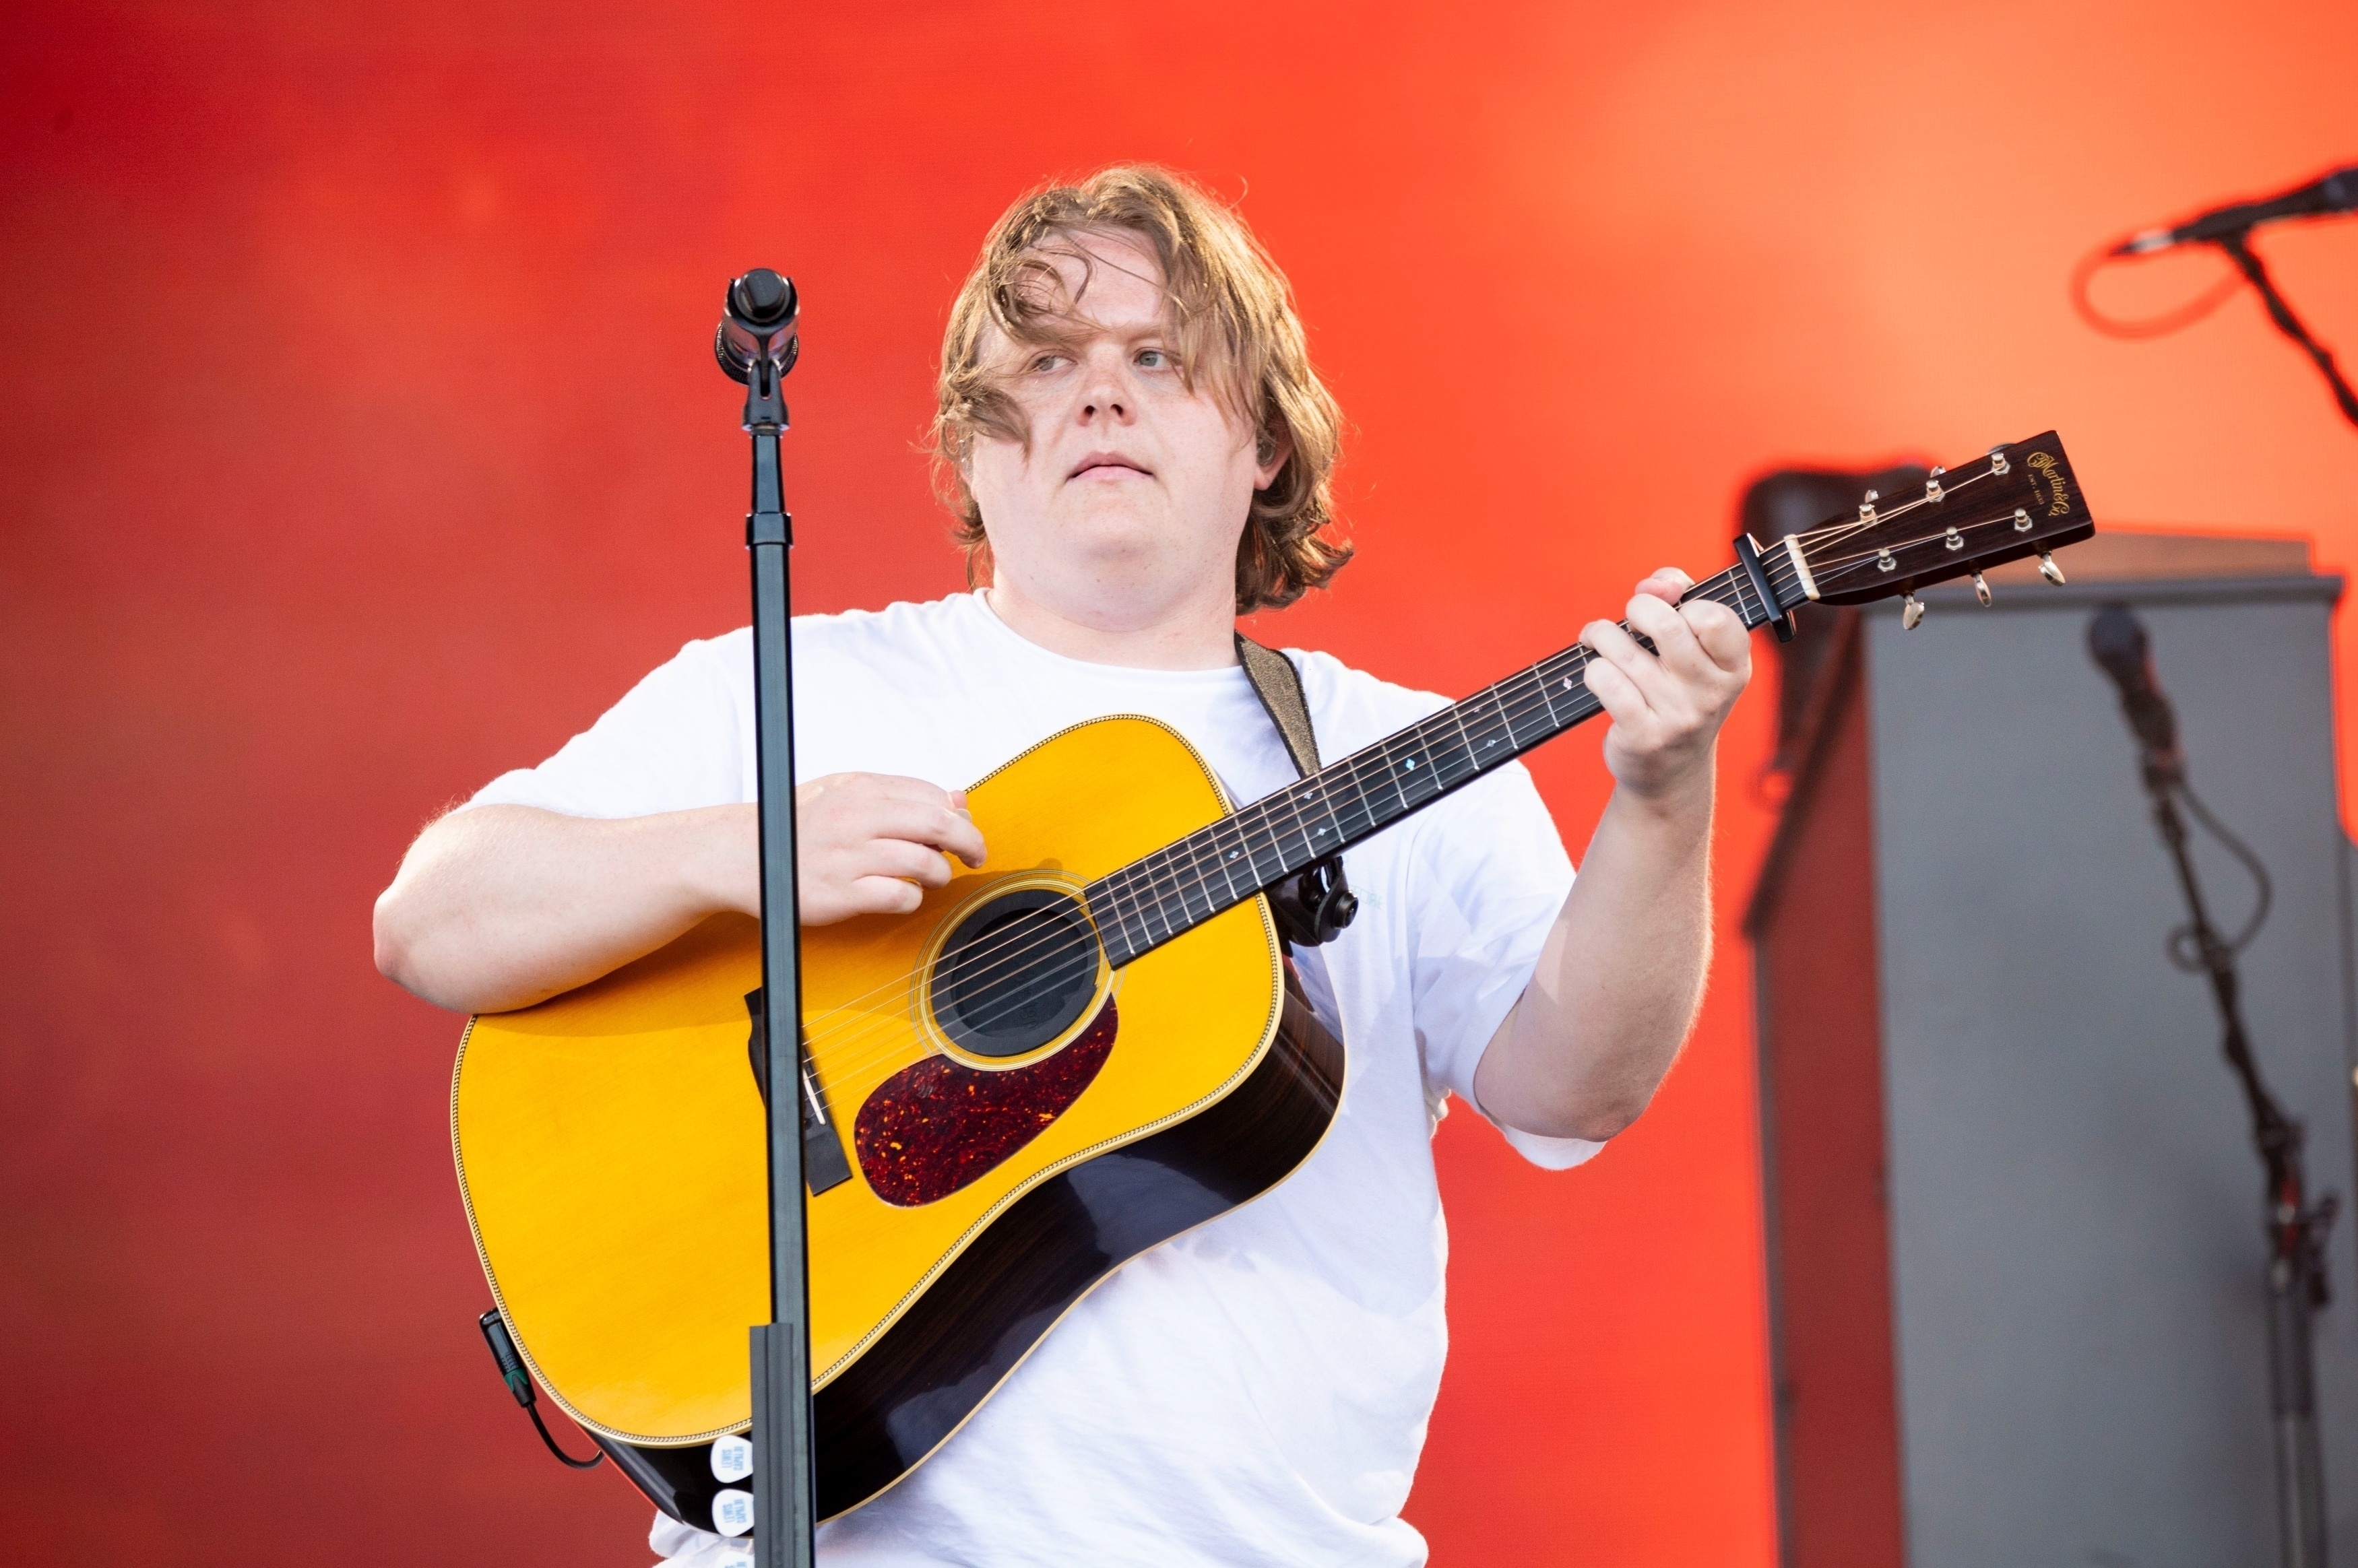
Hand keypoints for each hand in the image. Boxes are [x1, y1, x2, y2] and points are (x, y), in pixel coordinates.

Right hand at [794, 773, 988, 924]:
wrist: (742, 854)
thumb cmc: (797, 825)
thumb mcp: (845, 793)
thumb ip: (900, 795)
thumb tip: (957, 800)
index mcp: (861, 788)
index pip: (931, 796)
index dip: (956, 815)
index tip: (961, 829)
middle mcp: (857, 818)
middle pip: (938, 825)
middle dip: (969, 842)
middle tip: (975, 855)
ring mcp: (850, 856)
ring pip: (925, 862)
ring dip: (940, 873)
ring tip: (931, 877)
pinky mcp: (843, 893)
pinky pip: (901, 896)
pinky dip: (913, 898)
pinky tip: (904, 894)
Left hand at [1579, 567, 1750, 800]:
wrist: (1670, 770)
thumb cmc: (1678, 692)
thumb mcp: (1695, 648)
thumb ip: (1679, 597)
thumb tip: (1654, 585)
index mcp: (1733, 666)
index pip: (1716, 617)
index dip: (1684, 602)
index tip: (1672, 609)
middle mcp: (1711, 693)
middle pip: (1666, 626)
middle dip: (1637, 609)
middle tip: (1630, 619)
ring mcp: (1678, 717)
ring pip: (1623, 650)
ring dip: (1602, 636)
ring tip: (1600, 641)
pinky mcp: (1644, 735)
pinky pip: (1606, 682)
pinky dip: (1593, 670)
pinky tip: (1598, 674)